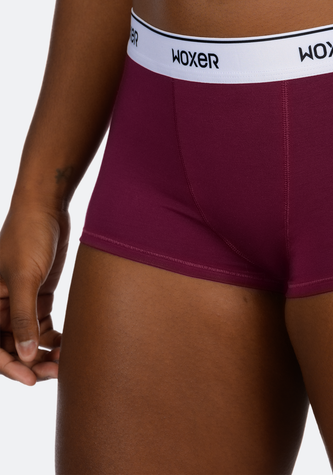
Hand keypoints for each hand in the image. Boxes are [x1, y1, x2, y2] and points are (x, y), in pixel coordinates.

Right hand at [0, 203, 68, 384]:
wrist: (46, 209)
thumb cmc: (28, 238)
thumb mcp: (25, 278)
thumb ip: (22, 318)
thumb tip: (22, 356)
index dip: (9, 367)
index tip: (32, 379)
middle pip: (11, 347)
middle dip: (31, 363)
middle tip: (58, 371)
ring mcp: (19, 302)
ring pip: (27, 340)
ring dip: (44, 353)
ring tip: (66, 360)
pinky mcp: (37, 296)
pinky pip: (41, 326)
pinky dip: (52, 337)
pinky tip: (67, 343)